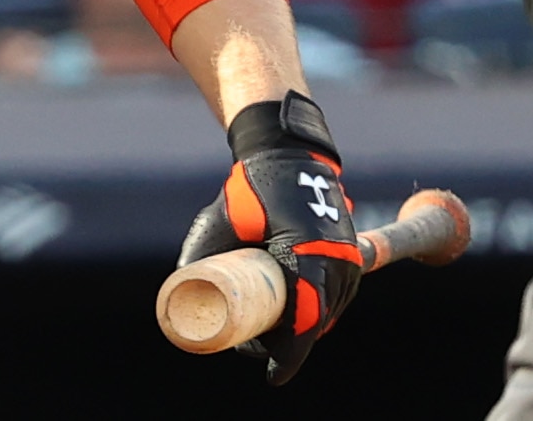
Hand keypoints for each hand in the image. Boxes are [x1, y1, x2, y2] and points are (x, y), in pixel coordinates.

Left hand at [177, 91, 359, 383]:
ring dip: (306, 327)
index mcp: (308, 254)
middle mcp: (337, 261)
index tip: (272, 375)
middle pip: (317, 320)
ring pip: (330, 310)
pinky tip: (297, 318)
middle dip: (291, 342)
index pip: (305, 319)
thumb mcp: (218, 220)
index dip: (290, 353)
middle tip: (255, 348)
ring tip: (269, 334)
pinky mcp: (351, 254)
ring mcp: (349, 258)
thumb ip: (201, 255)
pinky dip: (319, 309)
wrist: (287, 156)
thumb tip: (181, 290)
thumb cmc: (249, 188)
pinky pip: (337, 294)